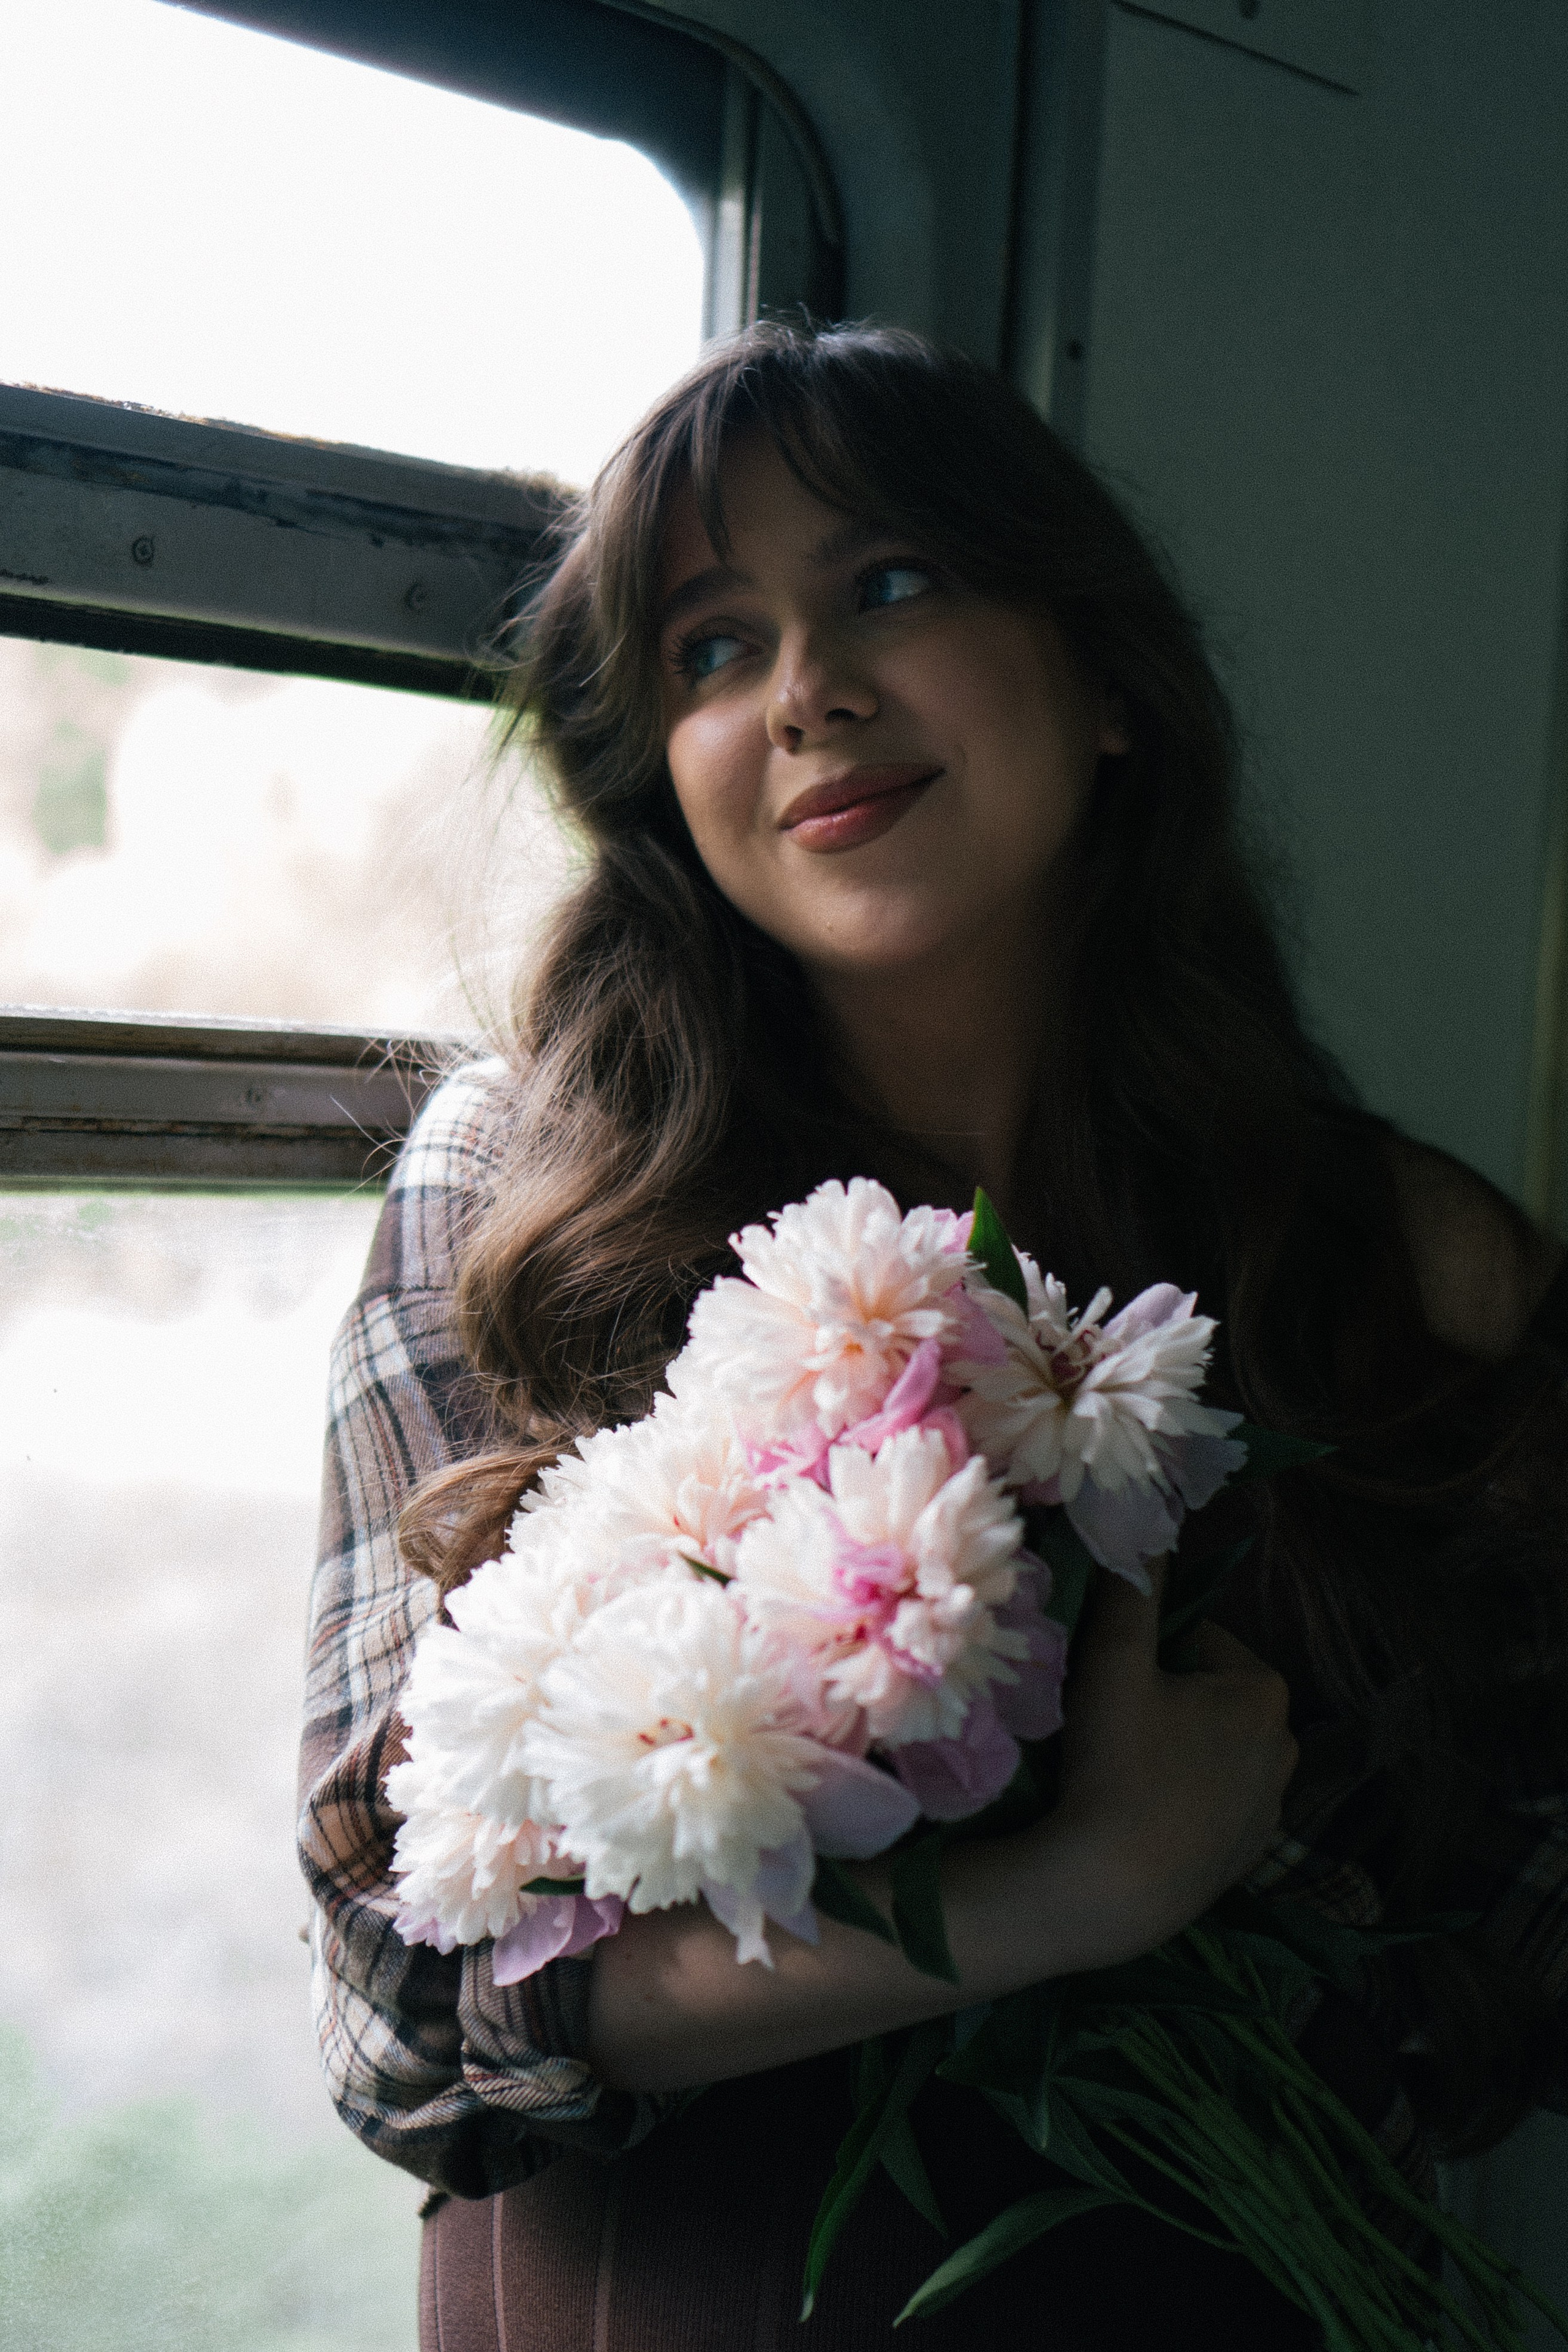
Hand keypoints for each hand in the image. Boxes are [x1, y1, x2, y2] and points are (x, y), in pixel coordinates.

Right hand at [1050, 1556, 1297, 1960]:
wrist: (1115, 1891)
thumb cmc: (1117, 1766)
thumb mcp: (1114, 1662)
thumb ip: (1132, 1587)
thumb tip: (1141, 1517)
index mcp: (1263, 1688)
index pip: (1192, 1641)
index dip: (1142, 1656)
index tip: (1107, 1690)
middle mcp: (1287, 1744)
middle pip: (1204, 1695)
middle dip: (1162, 1702)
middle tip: (1108, 1733)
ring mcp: (1272, 1807)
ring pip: (1207, 1749)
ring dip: (1171, 1751)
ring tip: (1118, 1779)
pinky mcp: (1250, 1856)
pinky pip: (1211, 1802)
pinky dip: (1180, 1801)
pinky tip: (1139, 1817)